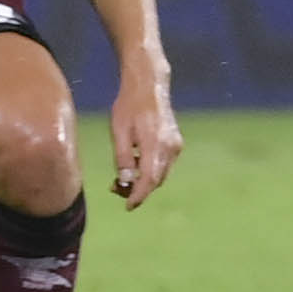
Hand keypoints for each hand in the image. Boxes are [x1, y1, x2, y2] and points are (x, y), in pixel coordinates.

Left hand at [107, 70, 183, 209]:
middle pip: (156, 179)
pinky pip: (164, 164)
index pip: (149, 179)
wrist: (149, 85)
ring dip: (144, 180)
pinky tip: (136, 163)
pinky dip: (151, 169)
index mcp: (155, 143)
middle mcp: (170, 147)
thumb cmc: (129, 105)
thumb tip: (125, 182)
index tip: (128, 206)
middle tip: (116, 188)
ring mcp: (175, 145)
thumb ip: (123, 158)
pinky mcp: (176, 143)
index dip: (139, 195)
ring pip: (160, 173)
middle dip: (138, 189)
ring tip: (122, 177)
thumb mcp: (119, 131)